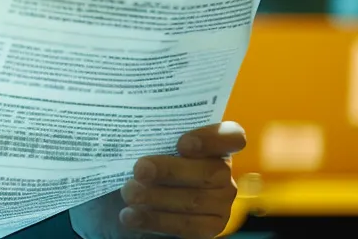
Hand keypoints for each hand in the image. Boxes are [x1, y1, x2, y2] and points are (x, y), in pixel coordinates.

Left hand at [117, 122, 245, 237]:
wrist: (135, 202)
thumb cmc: (141, 165)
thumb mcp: (144, 147)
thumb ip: (148, 137)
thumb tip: (125, 129)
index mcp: (214, 146)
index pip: (232, 137)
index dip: (212, 139)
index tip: (182, 144)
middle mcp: (223, 173)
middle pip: (210, 172)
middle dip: (171, 170)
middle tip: (139, 169)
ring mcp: (220, 202)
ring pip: (195, 200)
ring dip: (157, 197)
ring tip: (128, 193)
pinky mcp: (210, 226)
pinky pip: (186, 225)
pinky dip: (155, 220)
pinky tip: (130, 215)